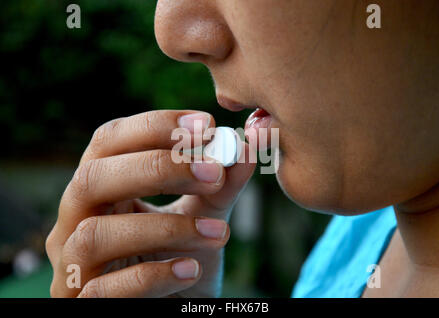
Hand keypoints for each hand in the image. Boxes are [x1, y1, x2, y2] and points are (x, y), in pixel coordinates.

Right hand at [45, 110, 255, 296]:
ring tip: (220, 231)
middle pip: (92, 178)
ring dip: (166, 228)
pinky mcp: (82, 303)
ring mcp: (72, 266)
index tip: (206, 125)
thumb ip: (219, 187)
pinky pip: (105, 288)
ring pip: (96, 234)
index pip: (109, 141)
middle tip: (214, 172)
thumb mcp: (201, 218)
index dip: (153, 127)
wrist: (173, 305)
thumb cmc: (179, 260)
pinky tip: (193, 269)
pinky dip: (154, 275)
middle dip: (157, 169)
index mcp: (102, 189)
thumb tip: (245, 148)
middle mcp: (74, 221)